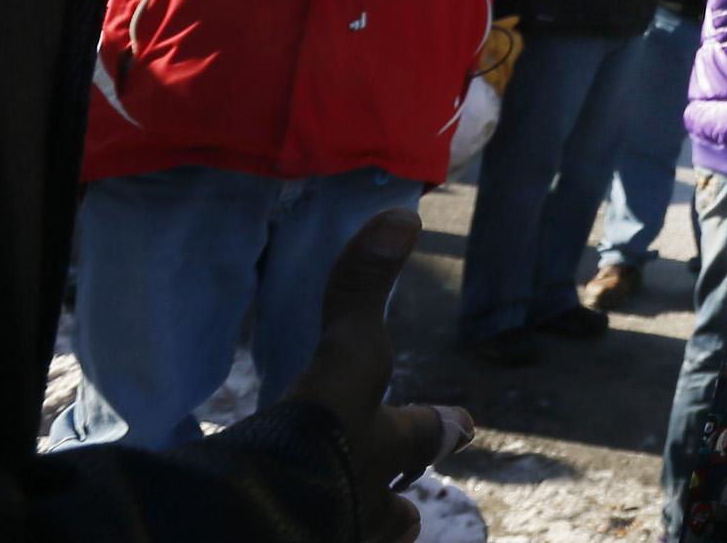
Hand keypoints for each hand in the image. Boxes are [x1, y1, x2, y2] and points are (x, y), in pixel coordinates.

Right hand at [276, 210, 471, 541]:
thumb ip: (361, 290)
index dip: (444, 426)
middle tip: (411, 507)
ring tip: (353, 527)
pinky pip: (317, 542)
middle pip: (398, 512)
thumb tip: (402, 216)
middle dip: (401, 501)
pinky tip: (293, 532)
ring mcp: (337, 538)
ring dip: (361, 528)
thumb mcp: (344, 359)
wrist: (261, 527)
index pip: (427, 433)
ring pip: (363, 537)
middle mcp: (370, 506)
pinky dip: (314, 535)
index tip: (465, 422)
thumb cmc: (317, 438)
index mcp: (384, 446)